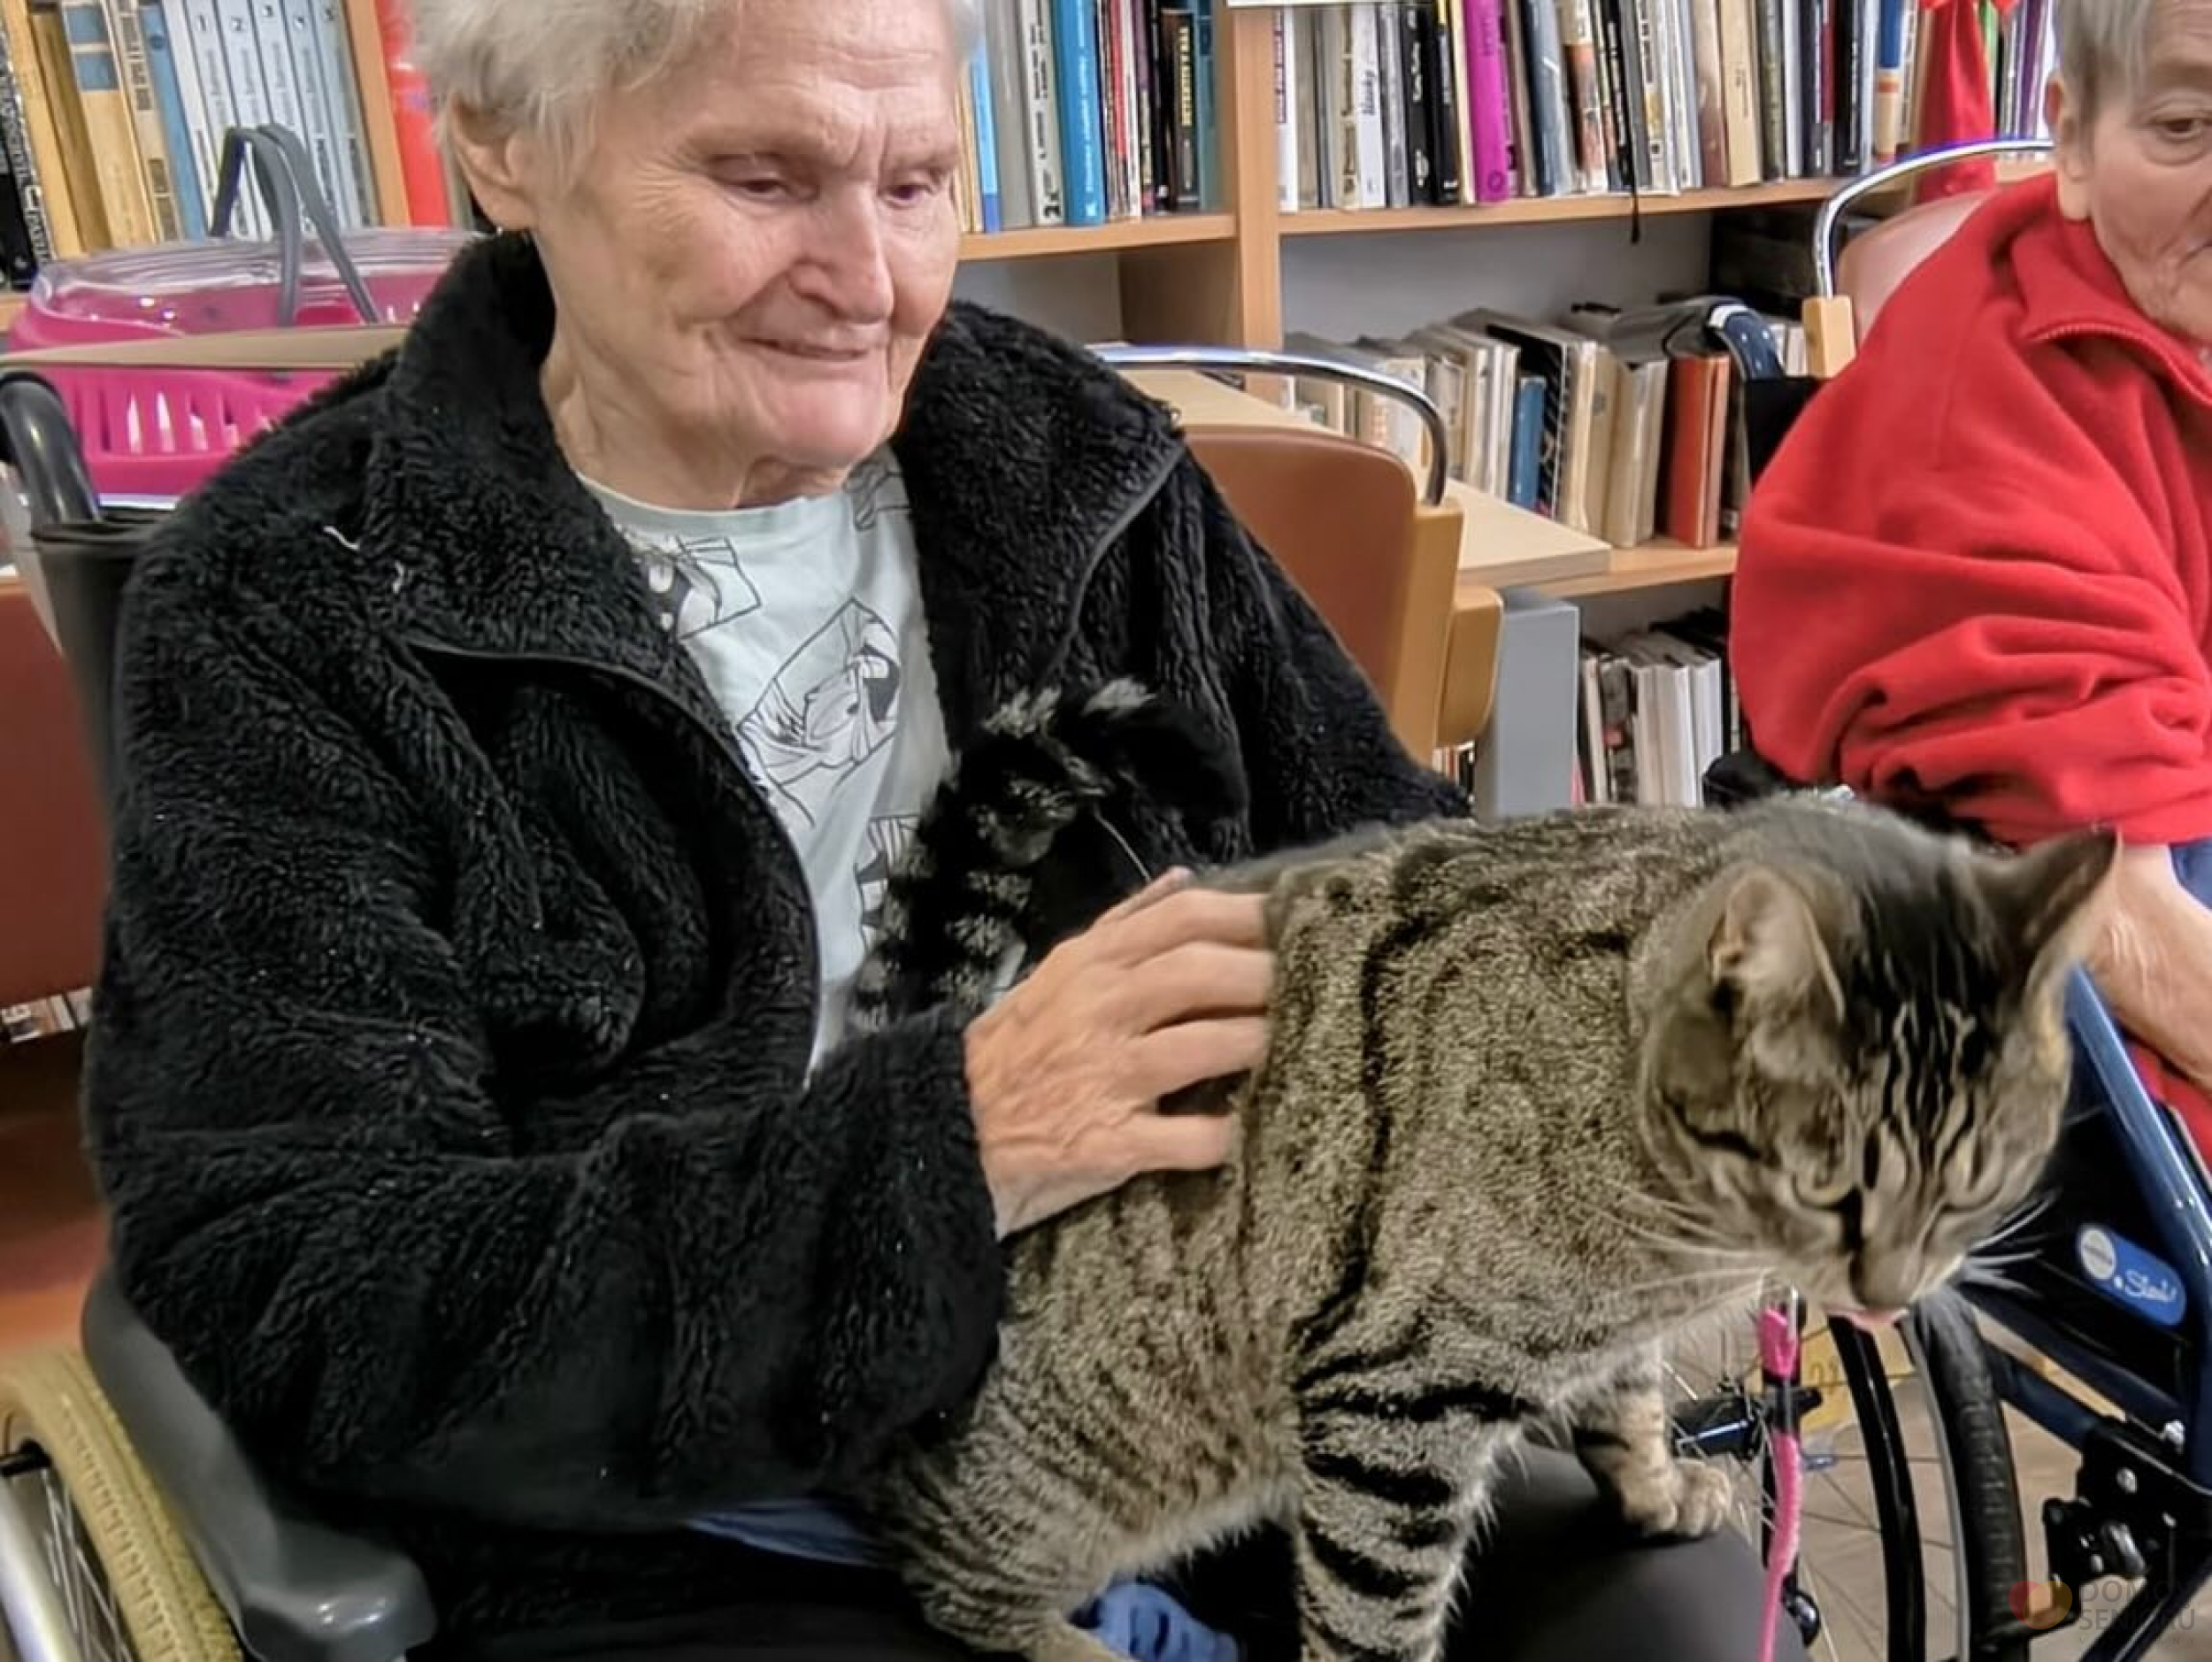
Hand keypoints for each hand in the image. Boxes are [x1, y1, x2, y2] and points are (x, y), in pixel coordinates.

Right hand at [963, 870, 1272, 1237]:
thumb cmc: (1016, 1051)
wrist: (946, 1129)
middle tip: (1315, 985)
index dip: (1247, 915)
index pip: (1181, 919)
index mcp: (1090, 964)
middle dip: (1264, 975)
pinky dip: (1230, 1133)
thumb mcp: (1058, 974)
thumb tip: (1186, 879)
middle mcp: (1097, 1011)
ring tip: (1299, 1047)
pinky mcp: (1107, 1142)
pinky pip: (1186, 1138)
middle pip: (1198, 973)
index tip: (1296, 920)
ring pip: (1202, 1046)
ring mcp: (1103, 1076)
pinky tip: (1258, 1127)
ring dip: (1260, 1044)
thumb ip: (1124, 926)